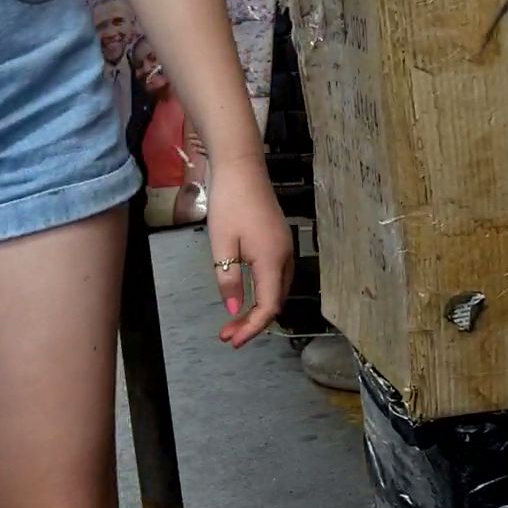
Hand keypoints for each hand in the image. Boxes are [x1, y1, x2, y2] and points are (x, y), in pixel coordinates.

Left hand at [207, 157, 294, 347]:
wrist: (241, 167)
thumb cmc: (230, 202)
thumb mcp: (222, 245)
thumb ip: (228, 280)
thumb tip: (233, 310)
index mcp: (272, 261)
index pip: (268, 307)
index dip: (252, 328)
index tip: (232, 340)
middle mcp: (285, 257)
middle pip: (275, 301)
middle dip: (253, 322)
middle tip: (227, 334)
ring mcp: (285, 247)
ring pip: (277, 289)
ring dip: (258, 308)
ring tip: (234, 320)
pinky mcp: (280, 239)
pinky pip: (276, 275)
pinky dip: (263, 291)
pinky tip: (246, 294)